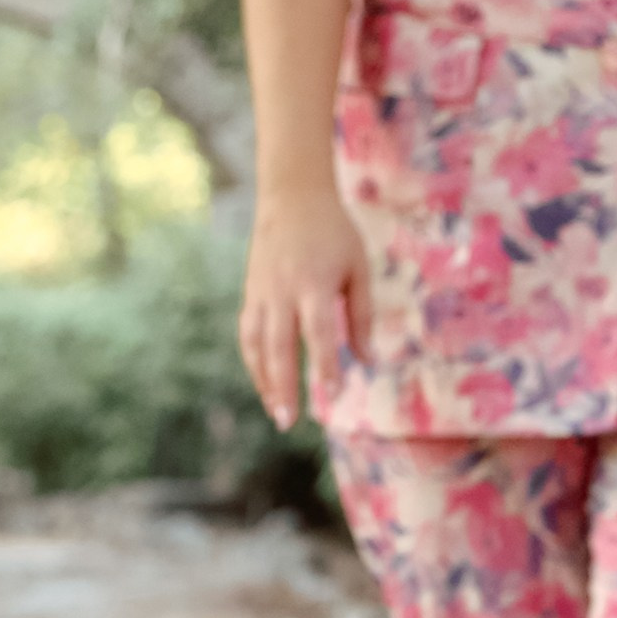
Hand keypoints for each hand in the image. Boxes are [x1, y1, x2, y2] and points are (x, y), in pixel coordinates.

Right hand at [239, 187, 371, 425]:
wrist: (292, 196)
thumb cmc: (334, 233)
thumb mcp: (358, 268)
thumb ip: (361, 315)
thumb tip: (368, 361)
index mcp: (314, 283)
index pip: (318, 332)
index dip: (324, 365)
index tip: (334, 394)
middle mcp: (283, 290)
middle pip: (280, 346)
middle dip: (284, 386)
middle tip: (289, 421)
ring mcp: (262, 292)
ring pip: (257, 344)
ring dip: (264, 381)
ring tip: (276, 412)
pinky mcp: (250, 293)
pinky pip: (248, 334)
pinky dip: (254, 362)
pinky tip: (265, 385)